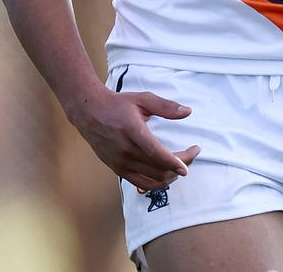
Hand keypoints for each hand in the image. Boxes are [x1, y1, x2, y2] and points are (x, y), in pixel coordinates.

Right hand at [70, 84, 200, 191]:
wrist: (90, 112)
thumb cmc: (118, 104)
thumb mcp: (143, 99)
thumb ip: (166, 106)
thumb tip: (188, 112)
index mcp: (133, 131)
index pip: (156, 153)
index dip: (174, 162)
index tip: (188, 166)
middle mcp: (126, 151)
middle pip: (157, 168)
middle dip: (178, 167)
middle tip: (192, 155)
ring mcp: (120, 163)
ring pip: (150, 180)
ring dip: (169, 177)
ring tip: (180, 166)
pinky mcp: (117, 169)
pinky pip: (139, 183)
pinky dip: (155, 183)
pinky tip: (165, 175)